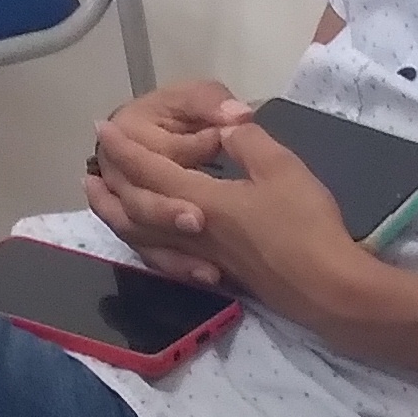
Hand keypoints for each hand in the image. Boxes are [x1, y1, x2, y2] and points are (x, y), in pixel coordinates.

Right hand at [83, 83, 251, 279]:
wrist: (167, 129)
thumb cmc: (186, 110)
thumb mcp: (200, 95)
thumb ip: (213, 103)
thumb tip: (238, 114)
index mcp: (130, 133)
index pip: (149, 154)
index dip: (180, 155)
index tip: (213, 152)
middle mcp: (120, 174)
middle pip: (136, 203)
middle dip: (164, 213)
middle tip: (198, 220)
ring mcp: (132, 205)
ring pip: (139, 236)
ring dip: (171, 253)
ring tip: (208, 268)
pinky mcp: (149, 230)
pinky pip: (154, 255)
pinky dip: (178, 267)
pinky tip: (210, 277)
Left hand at [95, 110, 383, 327]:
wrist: (325, 288)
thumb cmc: (304, 224)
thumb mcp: (281, 168)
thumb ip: (247, 142)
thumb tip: (226, 128)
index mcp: (201, 201)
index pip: (151, 171)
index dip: (125, 149)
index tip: (103, 128)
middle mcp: (190, 232)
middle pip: (134, 210)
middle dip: (109, 186)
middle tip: (91, 167)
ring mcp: (202, 256)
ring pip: (143, 237)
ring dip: (117, 216)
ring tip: (103, 202)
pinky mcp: (217, 273)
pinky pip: (165, 256)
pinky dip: (146, 243)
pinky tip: (150, 238)